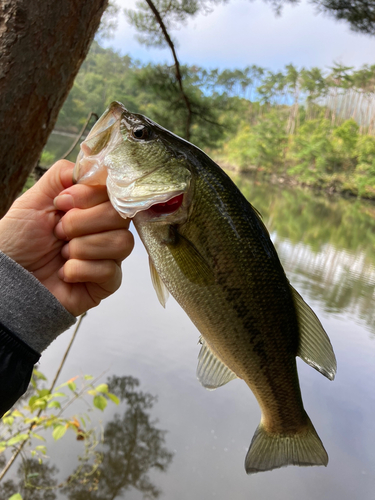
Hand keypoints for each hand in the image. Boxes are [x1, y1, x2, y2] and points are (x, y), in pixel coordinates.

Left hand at [0, 160, 133, 315]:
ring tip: (61, 254)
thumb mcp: (34, 199)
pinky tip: (65, 273)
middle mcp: (105, 230)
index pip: (113, 192)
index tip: (62, 203)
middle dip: (82, 223)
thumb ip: (62, 176)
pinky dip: (80, 270)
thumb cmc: (19, 241)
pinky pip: (111, 271)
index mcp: (91, 208)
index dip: (90, 195)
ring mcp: (109, 257)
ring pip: (122, 243)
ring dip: (82, 247)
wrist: (10, 279)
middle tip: (58, 232)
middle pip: (120, 216)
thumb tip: (93, 166)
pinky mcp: (107, 282)